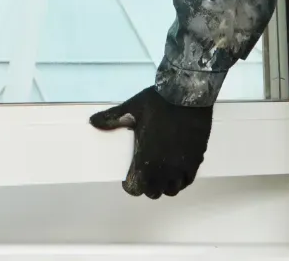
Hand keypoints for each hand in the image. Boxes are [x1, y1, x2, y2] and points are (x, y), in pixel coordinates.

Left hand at [90, 87, 213, 198]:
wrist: (188, 95)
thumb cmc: (159, 102)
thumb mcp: (131, 108)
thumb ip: (111, 118)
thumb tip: (92, 122)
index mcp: (146, 158)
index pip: (136, 188)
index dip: (130, 185)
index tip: (129, 177)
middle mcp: (165, 168)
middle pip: (154, 192)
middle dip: (147, 186)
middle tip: (144, 174)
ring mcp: (182, 165)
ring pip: (172, 189)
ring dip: (165, 185)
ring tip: (161, 173)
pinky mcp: (196, 159)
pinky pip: (188, 180)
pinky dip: (181, 179)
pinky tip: (177, 169)